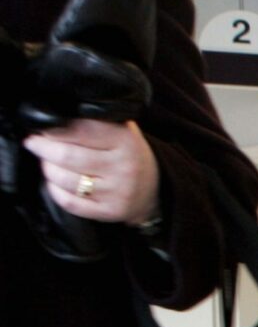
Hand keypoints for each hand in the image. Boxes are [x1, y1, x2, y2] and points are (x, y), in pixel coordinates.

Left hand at [25, 119, 161, 225]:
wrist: (154, 191)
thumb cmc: (129, 156)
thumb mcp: (124, 132)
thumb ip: (98, 121)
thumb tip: (59, 115)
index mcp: (126, 142)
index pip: (81, 130)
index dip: (55, 128)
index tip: (43, 127)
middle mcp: (123, 168)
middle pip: (67, 156)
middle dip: (43, 147)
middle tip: (34, 143)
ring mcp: (116, 192)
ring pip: (65, 179)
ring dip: (48, 168)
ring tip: (47, 162)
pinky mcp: (108, 212)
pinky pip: (69, 202)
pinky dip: (54, 190)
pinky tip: (55, 182)